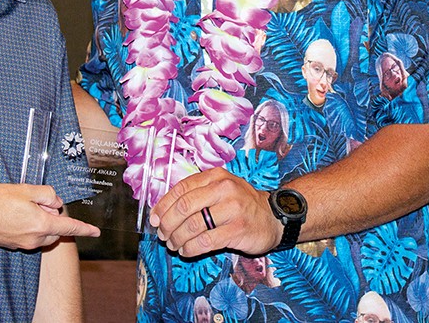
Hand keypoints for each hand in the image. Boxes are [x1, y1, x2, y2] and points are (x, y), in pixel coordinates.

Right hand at [0, 183, 99, 249]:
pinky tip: (14, 213)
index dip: (84, 229)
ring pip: (42, 233)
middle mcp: (34, 238)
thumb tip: (56, 202)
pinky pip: (29, 235)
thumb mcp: (25, 190)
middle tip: (38, 200)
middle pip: (55, 229)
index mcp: (41, 224)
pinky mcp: (12, 244)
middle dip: (54, 216)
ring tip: (23, 205)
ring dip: (41, 221)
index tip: (96, 232)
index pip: (69, 227)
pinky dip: (29, 225)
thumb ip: (47, 194)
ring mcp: (22, 244)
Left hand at [148, 167, 281, 257]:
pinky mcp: (238, 229)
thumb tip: (163, 211)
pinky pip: (206, 241)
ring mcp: (232, 208)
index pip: (181, 188)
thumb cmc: (240, 203)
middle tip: (162, 234)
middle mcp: (223, 188)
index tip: (154, 218)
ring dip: (177, 238)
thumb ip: (196, 194)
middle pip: (184, 206)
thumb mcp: (220, 189)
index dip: (163, 205)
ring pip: (193, 225)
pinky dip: (191, 248)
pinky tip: (186, 251)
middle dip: (168, 223)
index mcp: (215, 176)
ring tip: (172, 244)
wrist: (274, 217)